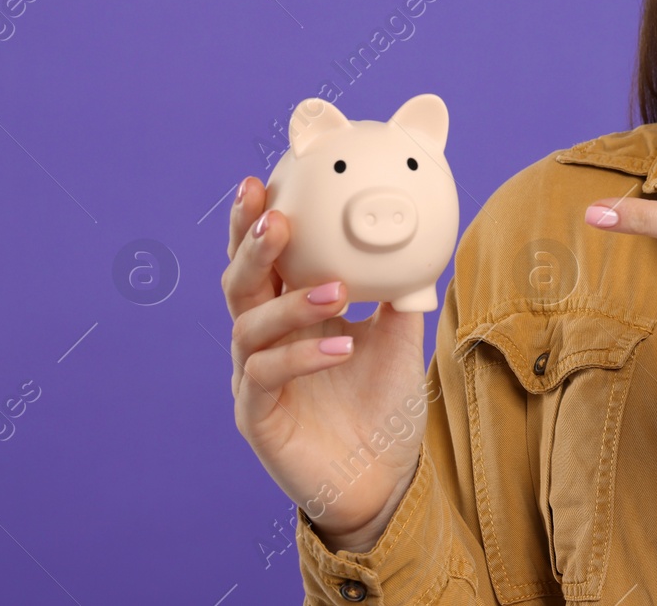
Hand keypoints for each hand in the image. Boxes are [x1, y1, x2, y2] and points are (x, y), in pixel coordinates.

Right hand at [222, 175, 431, 552]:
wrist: (385, 477)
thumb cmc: (382, 403)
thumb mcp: (398, 337)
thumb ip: (400, 291)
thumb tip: (417, 236)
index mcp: (290, 312)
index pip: (265, 258)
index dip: (255, 220)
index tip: (262, 180)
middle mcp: (263, 340)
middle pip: (239, 283)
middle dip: (252, 246)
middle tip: (277, 218)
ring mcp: (253, 378)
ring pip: (248, 327)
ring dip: (291, 302)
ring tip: (336, 290)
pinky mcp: (257, 417)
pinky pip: (265, 377)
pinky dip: (302, 356)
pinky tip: (340, 346)